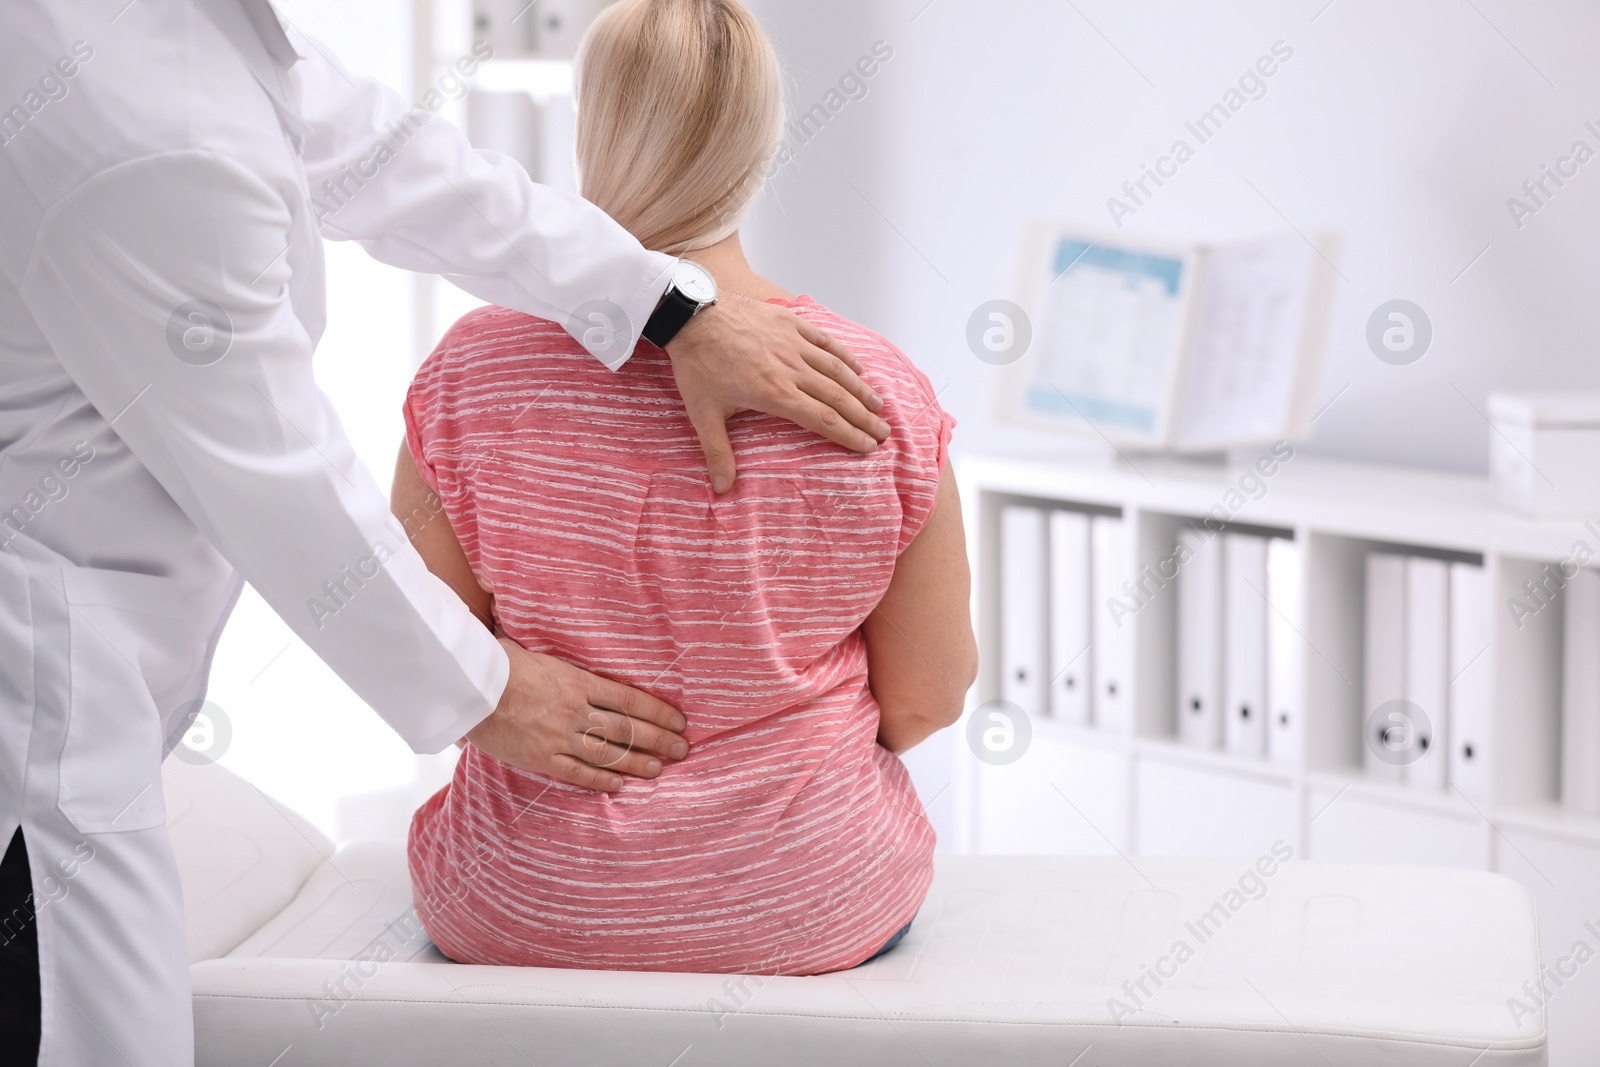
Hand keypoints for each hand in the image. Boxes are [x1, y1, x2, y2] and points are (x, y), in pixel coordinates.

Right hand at [466, 637, 688, 791]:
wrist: (469, 686)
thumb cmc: (497, 660)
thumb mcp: (536, 650)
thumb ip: (557, 661)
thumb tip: (560, 650)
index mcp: (577, 682)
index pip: (629, 699)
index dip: (658, 711)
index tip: (678, 720)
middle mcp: (575, 711)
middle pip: (627, 729)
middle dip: (658, 740)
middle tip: (682, 749)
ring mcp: (559, 736)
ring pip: (608, 754)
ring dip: (637, 763)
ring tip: (659, 770)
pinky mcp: (540, 757)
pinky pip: (577, 773)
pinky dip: (600, 781)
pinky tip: (619, 786)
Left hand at [664, 291, 890, 493]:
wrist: (690, 316)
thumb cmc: (696, 365)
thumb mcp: (703, 414)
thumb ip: (718, 452)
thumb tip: (723, 490)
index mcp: (774, 393)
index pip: (822, 419)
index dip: (848, 434)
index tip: (868, 446)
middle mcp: (791, 368)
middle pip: (838, 396)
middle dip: (864, 417)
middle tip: (884, 432)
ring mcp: (792, 343)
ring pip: (837, 369)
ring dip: (861, 388)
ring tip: (878, 405)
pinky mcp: (789, 322)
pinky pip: (825, 340)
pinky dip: (844, 355)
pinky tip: (858, 367)